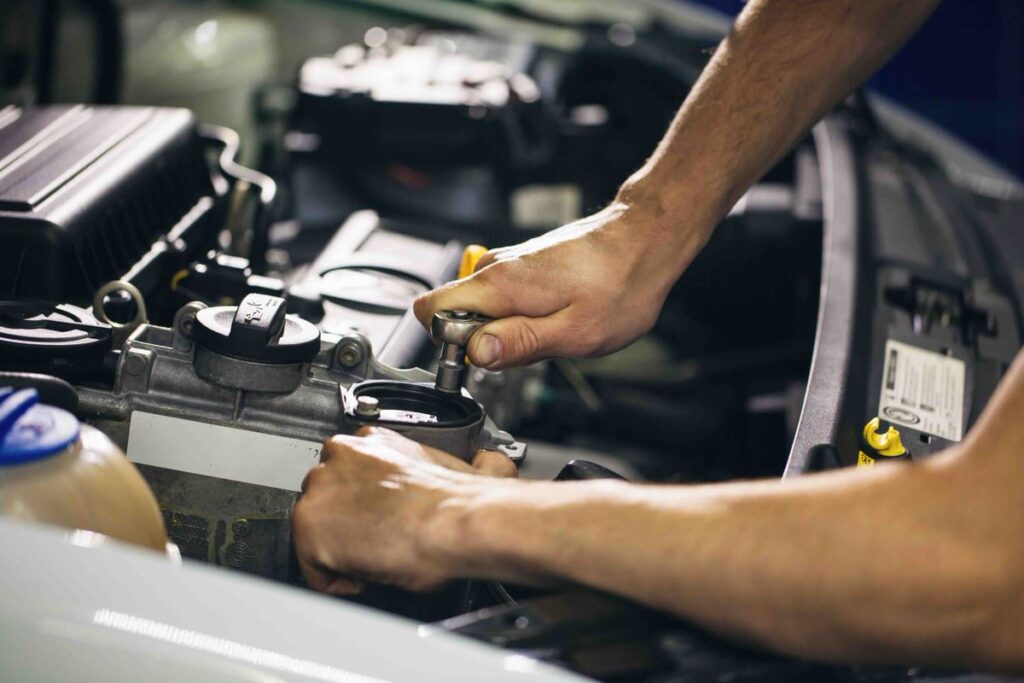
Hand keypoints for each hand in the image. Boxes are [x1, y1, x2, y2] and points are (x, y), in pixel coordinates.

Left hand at [292, 427, 515, 594]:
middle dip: (347, 522)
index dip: (362, 502)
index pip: (346, 471)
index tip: (377, 517)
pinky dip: (335, 580)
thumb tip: (414, 488)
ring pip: (314, 528)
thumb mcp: (427, 467)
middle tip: (377, 539)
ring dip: (339, 547)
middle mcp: (339, 456)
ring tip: (374, 556)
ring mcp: (321, 490)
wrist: (457, 520)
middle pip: (325, 495)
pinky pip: (313, 568)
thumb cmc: (455, 502)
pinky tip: (366, 574)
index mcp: (370, 439)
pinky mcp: (311, 528)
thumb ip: (402, 473)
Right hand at [413, 201, 703, 368]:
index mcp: (500, 284)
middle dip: (482, 342)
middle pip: (453, 315)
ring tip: (552, 329)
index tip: (482, 359)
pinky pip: (499, 302)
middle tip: (530, 347)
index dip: (448, 344)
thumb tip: (476, 354)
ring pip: (478, 311)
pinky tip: (555, 316)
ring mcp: (506, 266)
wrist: (644, 242)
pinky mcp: (520, 268)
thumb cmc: (620, 285)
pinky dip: (519, 317)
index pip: (430, 311)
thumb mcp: (573, 333)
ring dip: (506, 331)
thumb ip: (519, 344)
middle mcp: (495, 269)